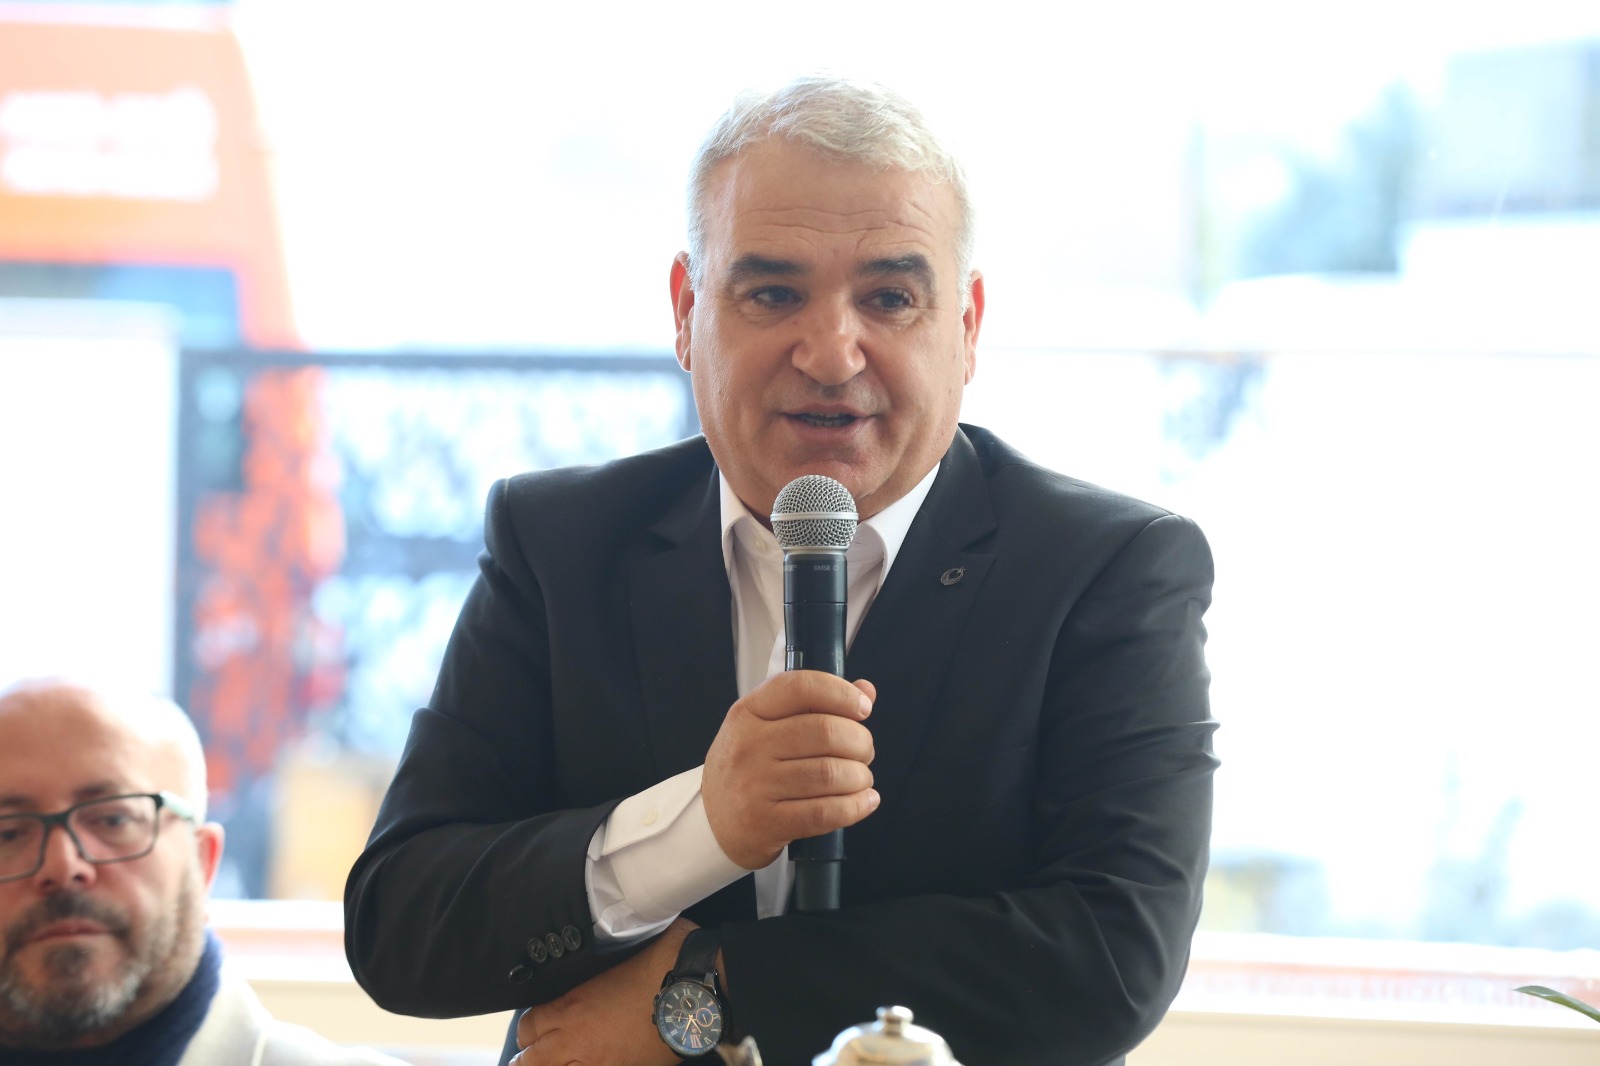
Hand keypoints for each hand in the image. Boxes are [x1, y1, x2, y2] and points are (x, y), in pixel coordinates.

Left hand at [511, 919, 691, 1065]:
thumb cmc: (662, 962)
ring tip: (561, 1060)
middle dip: (529, 1059)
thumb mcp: (620, 954)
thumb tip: (601, 943)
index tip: (536, 1027)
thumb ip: (600, 960)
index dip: (529, 1028)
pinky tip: (593, 1062)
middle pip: (530, 1061)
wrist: (694, 988)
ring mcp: (597, 1063)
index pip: (528, 1025)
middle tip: (534, 1056)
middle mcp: (576, 1039)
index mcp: (572, 1005)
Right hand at [702, 672, 877, 869]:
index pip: (800, 687)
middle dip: (860, 741)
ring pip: (830, 773)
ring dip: (860, 776)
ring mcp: (755, 785)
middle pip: (824, 732)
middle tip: (864, 751)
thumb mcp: (766, 727)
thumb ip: (814, 705)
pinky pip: (825, 812)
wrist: (712, 823)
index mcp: (748, 712)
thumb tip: (865, 690)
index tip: (863, 708)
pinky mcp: (767, 822)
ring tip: (861, 778)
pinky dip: (855, 806)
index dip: (841, 693)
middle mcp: (749, 745)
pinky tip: (864, 801)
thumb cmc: (747, 768)